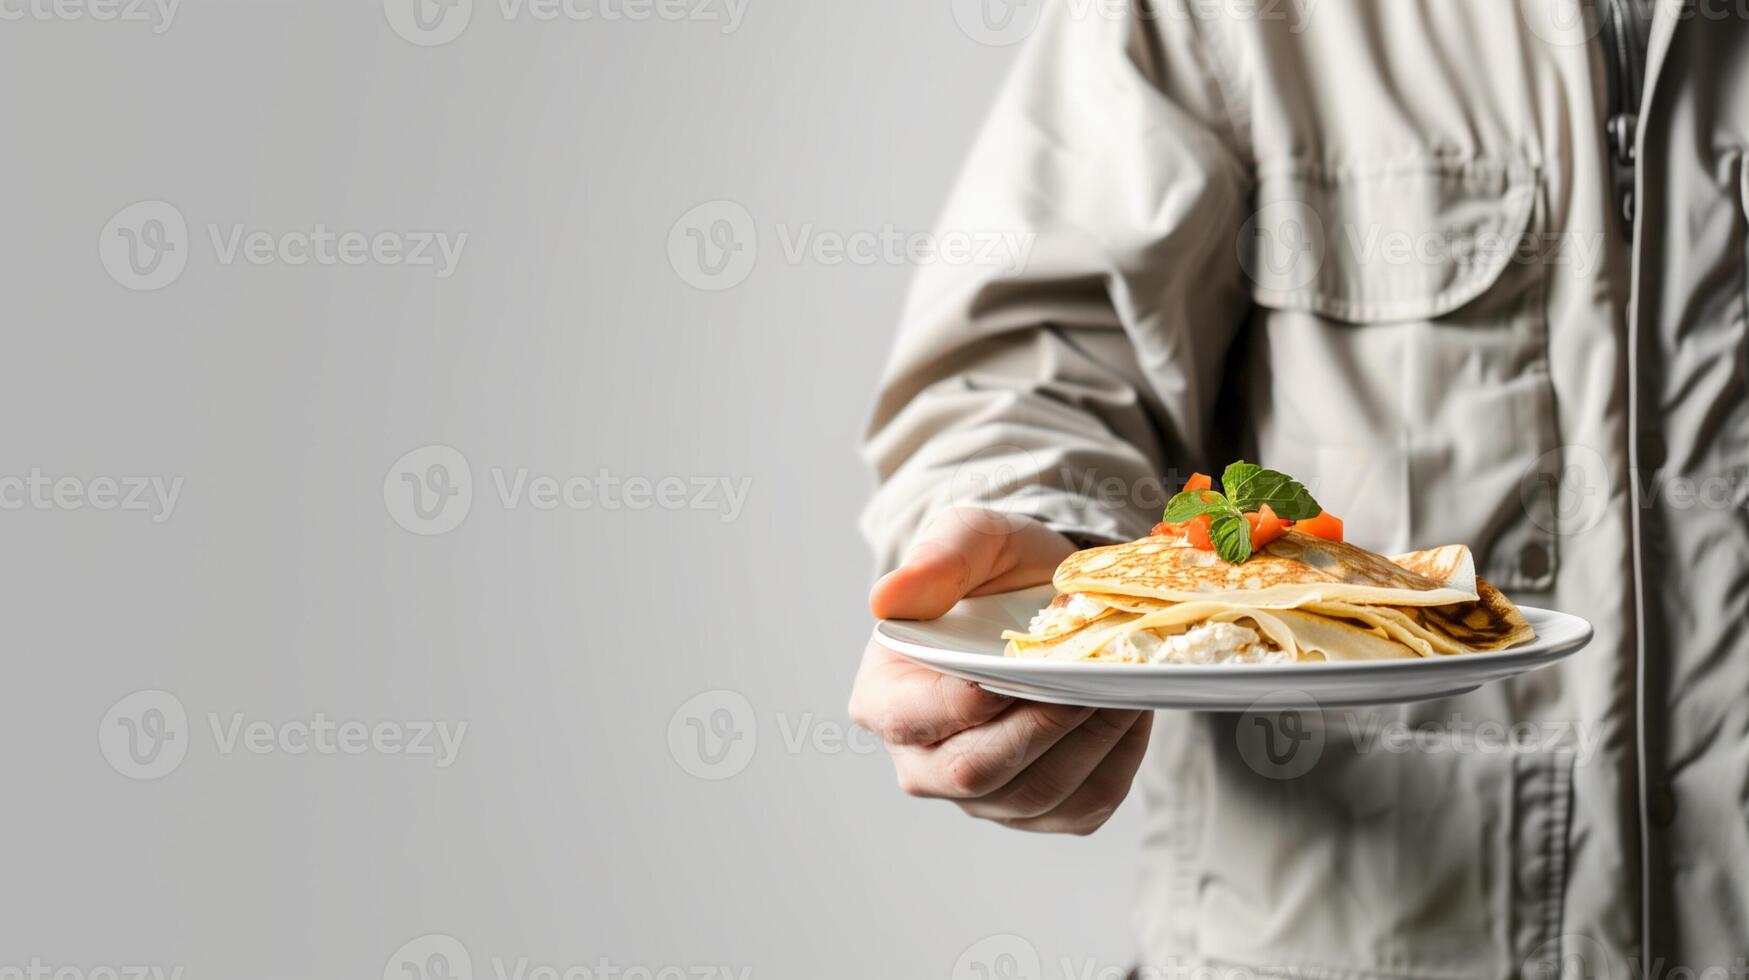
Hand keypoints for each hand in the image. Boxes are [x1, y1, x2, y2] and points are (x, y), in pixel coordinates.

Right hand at [849, 507, 1151, 833]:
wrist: (1048, 597)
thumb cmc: (998, 571)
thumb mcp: (971, 540)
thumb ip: (936, 560)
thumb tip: (885, 597)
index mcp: (884, 700)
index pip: (914, 720)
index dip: (966, 702)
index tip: (1018, 669)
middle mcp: (922, 763)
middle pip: (975, 773)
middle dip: (1041, 725)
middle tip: (1088, 677)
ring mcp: (980, 796)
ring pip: (1035, 796)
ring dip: (1088, 741)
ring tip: (1118, 686)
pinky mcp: (1038, 811)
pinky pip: (1080, 807)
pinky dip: (1115, 761)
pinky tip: (1126, 711)